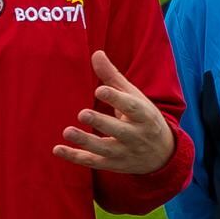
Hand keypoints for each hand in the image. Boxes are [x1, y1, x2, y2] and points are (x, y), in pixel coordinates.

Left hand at [55, 49, 175, 174]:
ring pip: (105, 149)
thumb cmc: (143, 117)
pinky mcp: (113, 165)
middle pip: (119, 130)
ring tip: (67, 131)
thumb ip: (113, 77)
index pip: (132, 107)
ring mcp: (125, 152)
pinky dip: (75, 157)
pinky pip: (93, 162)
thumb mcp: (133, 97)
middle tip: (82, 113)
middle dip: (101, 123)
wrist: (162, 154)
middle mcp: (136, 136)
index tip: (99, 90)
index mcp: (144, 115)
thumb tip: (96, 53)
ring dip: (85, 142)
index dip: (116, 98)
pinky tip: (57, 149)